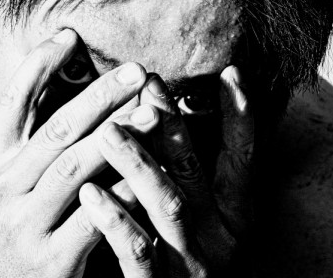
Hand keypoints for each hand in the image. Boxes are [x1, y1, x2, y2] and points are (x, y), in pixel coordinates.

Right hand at [0, 29, 157, 277]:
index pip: (12, 99)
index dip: (40, 63)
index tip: (70, 35)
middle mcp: (4, 187)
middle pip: (58, 129)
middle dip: (100, 96)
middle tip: (137, 71)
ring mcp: (26, 223)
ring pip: (79, 167)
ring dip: (120, 136)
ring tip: (154, 111)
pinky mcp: (51, 259)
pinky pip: (95, 216)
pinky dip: (123, 191)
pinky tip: (148, 172)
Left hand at [78, 66, 253, 276]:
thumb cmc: (189, 251)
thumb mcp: (204, 215)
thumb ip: (190, 175)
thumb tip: (173, 119)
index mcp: (234, 214)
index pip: (243, 157)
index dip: (242, 116)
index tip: (231, 74)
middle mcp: (218, 234)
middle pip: (194, 170)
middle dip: (171, 124)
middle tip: (148, 82)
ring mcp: (188, 261)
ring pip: (166, 204)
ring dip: (138, 164)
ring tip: (109, 130)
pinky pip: (136, 251)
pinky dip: (114, 219)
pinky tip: (90, 192)